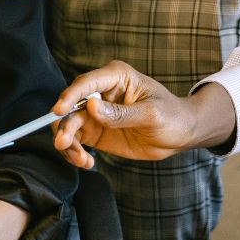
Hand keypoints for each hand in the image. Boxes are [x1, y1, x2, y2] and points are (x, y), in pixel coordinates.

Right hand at [50, 61, 233, 168]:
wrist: (181, 135)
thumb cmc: (172, 116)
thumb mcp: (151, 114)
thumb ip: (121, 113)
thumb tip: (91, 107)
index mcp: (115, 77)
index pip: (85, 84)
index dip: (69, 96)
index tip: (59, 112)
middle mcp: (100, 92)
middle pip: (70, 105)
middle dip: (65, 126)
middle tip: (65, 145)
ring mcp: (95, 112)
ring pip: (68, 125)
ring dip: (68, 143)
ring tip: (81, 160)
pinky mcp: (94, 130)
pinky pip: (75, 140)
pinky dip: (75, 152)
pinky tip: (87, 163)